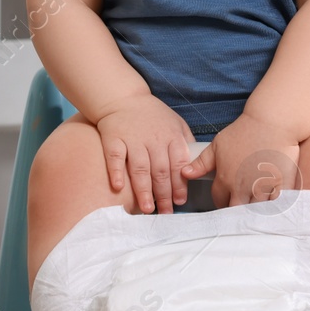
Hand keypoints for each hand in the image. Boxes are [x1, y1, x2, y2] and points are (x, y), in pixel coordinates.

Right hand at [93, 93, 195, 212]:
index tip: (180, 201)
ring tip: (148, 209)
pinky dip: (116, 172)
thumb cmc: (153, 115)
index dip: (180, 184)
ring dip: (144, 190)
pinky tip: (118, 188)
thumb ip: (186, 143)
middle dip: (164, 194)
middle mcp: (154, 138)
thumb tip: (195, 166)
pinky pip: (115, 158)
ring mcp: (133, 139)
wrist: (124, 98)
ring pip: (140, 168)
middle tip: (166, 213)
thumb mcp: (176, 123)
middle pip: (160, 170)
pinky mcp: (114, 138)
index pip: (179, 164)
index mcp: (172, 136)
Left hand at [179, 110, 300, 208]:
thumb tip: (185, 174)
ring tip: (255, 209)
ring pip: (255, 212)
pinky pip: (276, 206)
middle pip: (235, 211)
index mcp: (226, 179)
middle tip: (239, 207)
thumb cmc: (245, 131)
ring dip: (254, 211)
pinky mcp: (281, 186)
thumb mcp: (218, 145)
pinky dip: (274, 208)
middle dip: (235, 211)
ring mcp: (262, 188)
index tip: (226, 198)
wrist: (272, 122)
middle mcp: (242, 188)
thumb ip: (201, 162)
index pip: (219, 200)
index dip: (221, 200)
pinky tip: (273, 206)